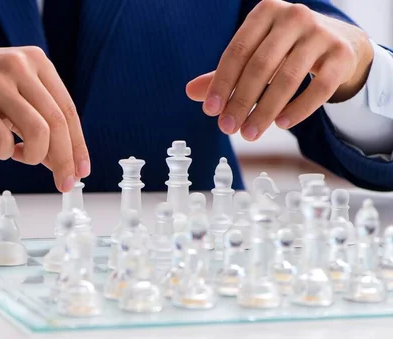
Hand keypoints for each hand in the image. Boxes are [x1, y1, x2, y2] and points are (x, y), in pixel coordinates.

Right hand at [0, 44, 88, 192]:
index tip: (82, 171)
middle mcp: (19, 66)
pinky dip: (3, 154)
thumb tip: (62, 161)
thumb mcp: (13, 91)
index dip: (78, 145)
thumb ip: (38, 119)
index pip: (67, 110)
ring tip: (20, 155)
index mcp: (36, 61)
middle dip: (64, 160)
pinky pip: (1, 140)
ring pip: (37, 132)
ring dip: (33, 157)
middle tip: (63, 183)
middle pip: (56, 123)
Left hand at [186, 0, 373, 140]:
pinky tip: (281, 124)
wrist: (339, 42)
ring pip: (288, 79)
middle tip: (227, 128)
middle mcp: (293, 16)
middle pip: (260, 66)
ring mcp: (321, 33)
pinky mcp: (342, 54)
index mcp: (265, 12)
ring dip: (265, 111)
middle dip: (241, 101)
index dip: (222, 83)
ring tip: (249, 134)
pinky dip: (298, 109)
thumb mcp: (255, 54)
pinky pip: (319, 88)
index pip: (237, 51)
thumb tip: (190, 91)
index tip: (210, 111)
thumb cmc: (285, 49)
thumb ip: (226, 73)